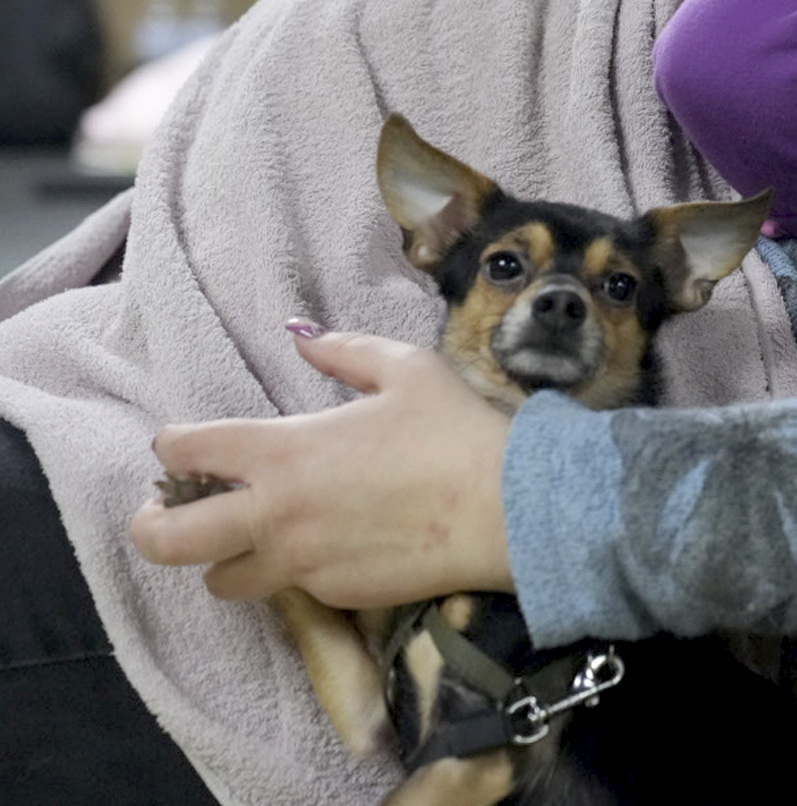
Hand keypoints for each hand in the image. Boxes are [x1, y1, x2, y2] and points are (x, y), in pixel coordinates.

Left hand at [129, 327, 512, 607]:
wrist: (509, 509)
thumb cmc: (457, 431)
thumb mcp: (407, 370)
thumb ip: (343, 350)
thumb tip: (301, 335)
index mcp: (283, 451)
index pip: (186, 451)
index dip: (173, 445)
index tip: (184, 445)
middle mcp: (275, 514)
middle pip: (167, 540)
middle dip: (152, 525)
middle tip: (166, 513)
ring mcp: (301, 563)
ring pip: (219, 581)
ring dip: (222, 559)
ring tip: (248, 540)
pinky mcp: (334, 596)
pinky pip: (289, 590)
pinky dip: (291, 571)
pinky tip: (327, 547)